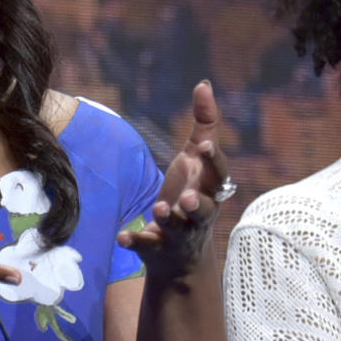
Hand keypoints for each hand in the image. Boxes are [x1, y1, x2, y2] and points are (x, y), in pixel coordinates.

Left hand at [117, 80, 228, 279]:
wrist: (182, 256)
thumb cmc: (192, 194)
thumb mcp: (197, 160)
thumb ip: (204, 124)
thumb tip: (204, 84)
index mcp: (209, 189)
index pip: (218, 175)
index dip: (214, 161)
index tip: (206, 146)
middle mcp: (198, 213)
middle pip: (204, 209)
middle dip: (198, 203)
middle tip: (188, 197)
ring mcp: (179, 233)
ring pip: (177, 228)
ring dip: (168, 219)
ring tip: (159, 208)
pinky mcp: (157, 249)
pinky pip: (147, 246)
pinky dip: (136, 241)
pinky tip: (123, 236)